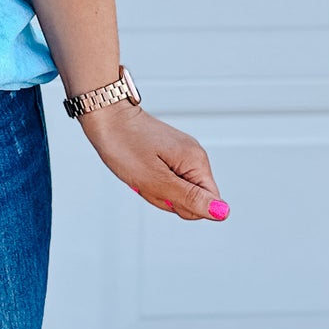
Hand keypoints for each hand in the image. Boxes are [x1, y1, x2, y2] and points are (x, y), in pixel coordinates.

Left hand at [76, 100, 229, 220]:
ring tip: (141, 171)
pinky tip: (140, 168)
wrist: (106, 116)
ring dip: (155, 189)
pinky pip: (165, 179)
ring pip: (175, 191)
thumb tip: (223, 213)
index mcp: (197, 161)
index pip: (209, 202)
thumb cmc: (125, 144)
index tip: (162, 188)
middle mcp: (194, 157)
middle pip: (190, 199)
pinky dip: (150, 179)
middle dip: (166, 197)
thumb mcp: (156, 179)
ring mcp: (181, 155)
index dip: (183, 205)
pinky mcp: (168, 155)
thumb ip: (190, 198)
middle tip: (147, 179)